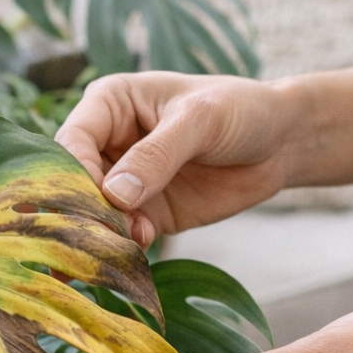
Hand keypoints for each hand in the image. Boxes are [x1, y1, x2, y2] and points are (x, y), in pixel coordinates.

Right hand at [56, 71, 300, 245]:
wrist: (280, 142)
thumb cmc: (238, 110)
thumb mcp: (199, 121)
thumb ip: (157, 155)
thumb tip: (114, 194)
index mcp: (109, 105)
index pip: (73, 141)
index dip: (72, 174)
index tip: (90, 202)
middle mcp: (108, 144)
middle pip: (75, 184)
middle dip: (82, 212)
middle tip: (95, 238)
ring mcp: (126, 183)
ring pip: (95, 214)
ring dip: (103, 235)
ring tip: (120, 246)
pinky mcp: (147, 214)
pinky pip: (124, 235)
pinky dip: (125, 246)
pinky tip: (140, 247)